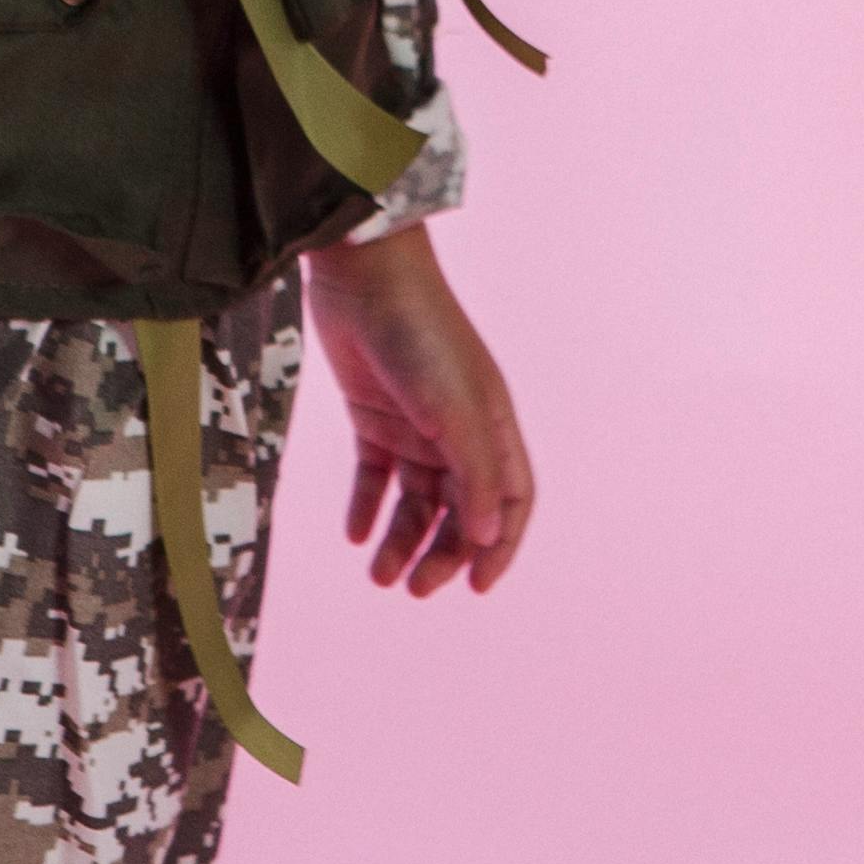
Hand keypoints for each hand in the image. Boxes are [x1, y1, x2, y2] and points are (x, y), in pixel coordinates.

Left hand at [302, 227, 537, 595]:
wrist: (366, 274)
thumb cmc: (420, 334)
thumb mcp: (453, 409)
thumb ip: (473, 473)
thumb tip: (489, 538)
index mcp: (492, 428)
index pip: (510, 502)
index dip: (499, 547)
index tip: (475, 588)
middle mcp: (459, 432)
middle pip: (461, 511)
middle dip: (442, 554)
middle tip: (413, 589)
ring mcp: (416, 426)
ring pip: (416, 501)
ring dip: (401, 541)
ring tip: (377, 576)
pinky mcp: (374, 417)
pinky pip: (375, 476)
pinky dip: (366, 508)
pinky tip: (353, 535)